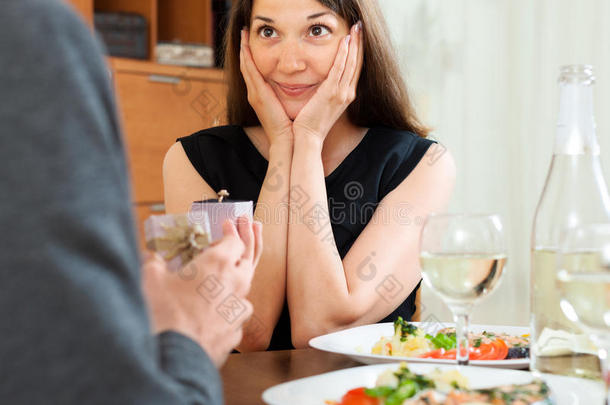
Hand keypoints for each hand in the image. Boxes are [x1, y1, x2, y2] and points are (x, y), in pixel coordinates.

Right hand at [141, 218, 262, 366]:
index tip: (226, 225)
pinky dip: (230, 307)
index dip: (231, 231)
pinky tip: (220, 309)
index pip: (234, 240)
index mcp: (218, 264)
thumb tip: (151, 257)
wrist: (174, 358)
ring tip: (230, 275)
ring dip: (237, 279)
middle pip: (247, 260)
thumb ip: (154, 263)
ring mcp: (239, 309)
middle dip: (245, 246)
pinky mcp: (236, 331)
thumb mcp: (151, 280)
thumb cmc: (163, 314)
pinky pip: (237, 314)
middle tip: (245, 234)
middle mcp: (235, 283)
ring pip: (244, 289)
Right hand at [240, 29, 293, 144]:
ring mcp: (254, 94)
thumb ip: (285, 95)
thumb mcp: (286, 106)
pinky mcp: (258, 95)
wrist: (287, 140)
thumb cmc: (290, 127)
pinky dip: (247, 57)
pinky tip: (245, 46)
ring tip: (243, 34)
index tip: (249, 43)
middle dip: (243, 49)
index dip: (250, 57)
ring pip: (245, 66)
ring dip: (243, 49)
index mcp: (261, 96)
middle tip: (243, 33)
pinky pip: (250, 71)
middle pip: (246, 66)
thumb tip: (294, 86)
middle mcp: (254, 94)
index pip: (253, 72)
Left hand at [292, 22, 363, 142]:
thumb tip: (325, 82)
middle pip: (357, 63)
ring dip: (355, 44)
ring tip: (356, 29)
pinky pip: (339, 69)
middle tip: (360, 27)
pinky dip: (344, 54)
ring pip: (351, 63)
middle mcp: (347, 94)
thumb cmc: (312, 123)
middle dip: (360, 43)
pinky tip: (345, 41)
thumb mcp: (324, 105)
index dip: (358, 52)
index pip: (355, 69)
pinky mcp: (331, 93)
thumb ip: (328, 92)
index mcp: (346, 96)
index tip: (358, 38)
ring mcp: (341, 93)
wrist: (308, 138)